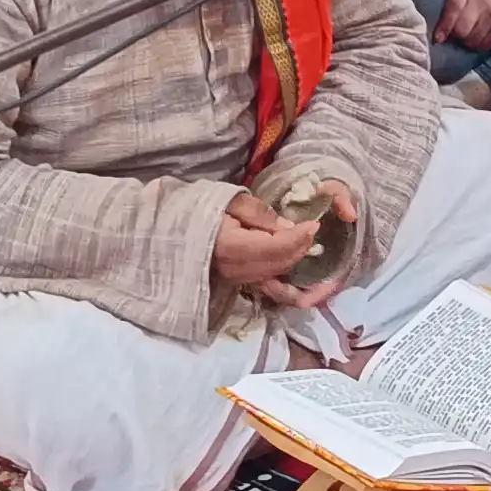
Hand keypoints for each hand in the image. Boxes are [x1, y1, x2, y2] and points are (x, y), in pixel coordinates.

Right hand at [213, 181, 354, 307]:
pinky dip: (289, 286)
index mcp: (231, 247)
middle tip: (311, 230)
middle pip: (279, 264)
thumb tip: (288, 227)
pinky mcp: (238, 284)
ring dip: (295, 260)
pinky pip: (269, 288)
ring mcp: (236, 280)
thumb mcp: (230, 202)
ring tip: (305, 242)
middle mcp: (235, 270)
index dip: (297, 237)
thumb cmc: (201, 211)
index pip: (274, 247)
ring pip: (276, 276)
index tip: (314, 224)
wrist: (176, 233)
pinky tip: (307, 287)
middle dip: (300, 247)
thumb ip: (260, 214)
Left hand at [434, 0, 490, 49]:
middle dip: (455, 36)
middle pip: (463, 30)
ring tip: (464, 37)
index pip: (454, 10)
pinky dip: (478, 45)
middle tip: (452, 35)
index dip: (444, 27)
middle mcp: (481, 0)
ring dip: (466, 42)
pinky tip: (475, 38)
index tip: (438, 39)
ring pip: (474, 39)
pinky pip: (486, 44)